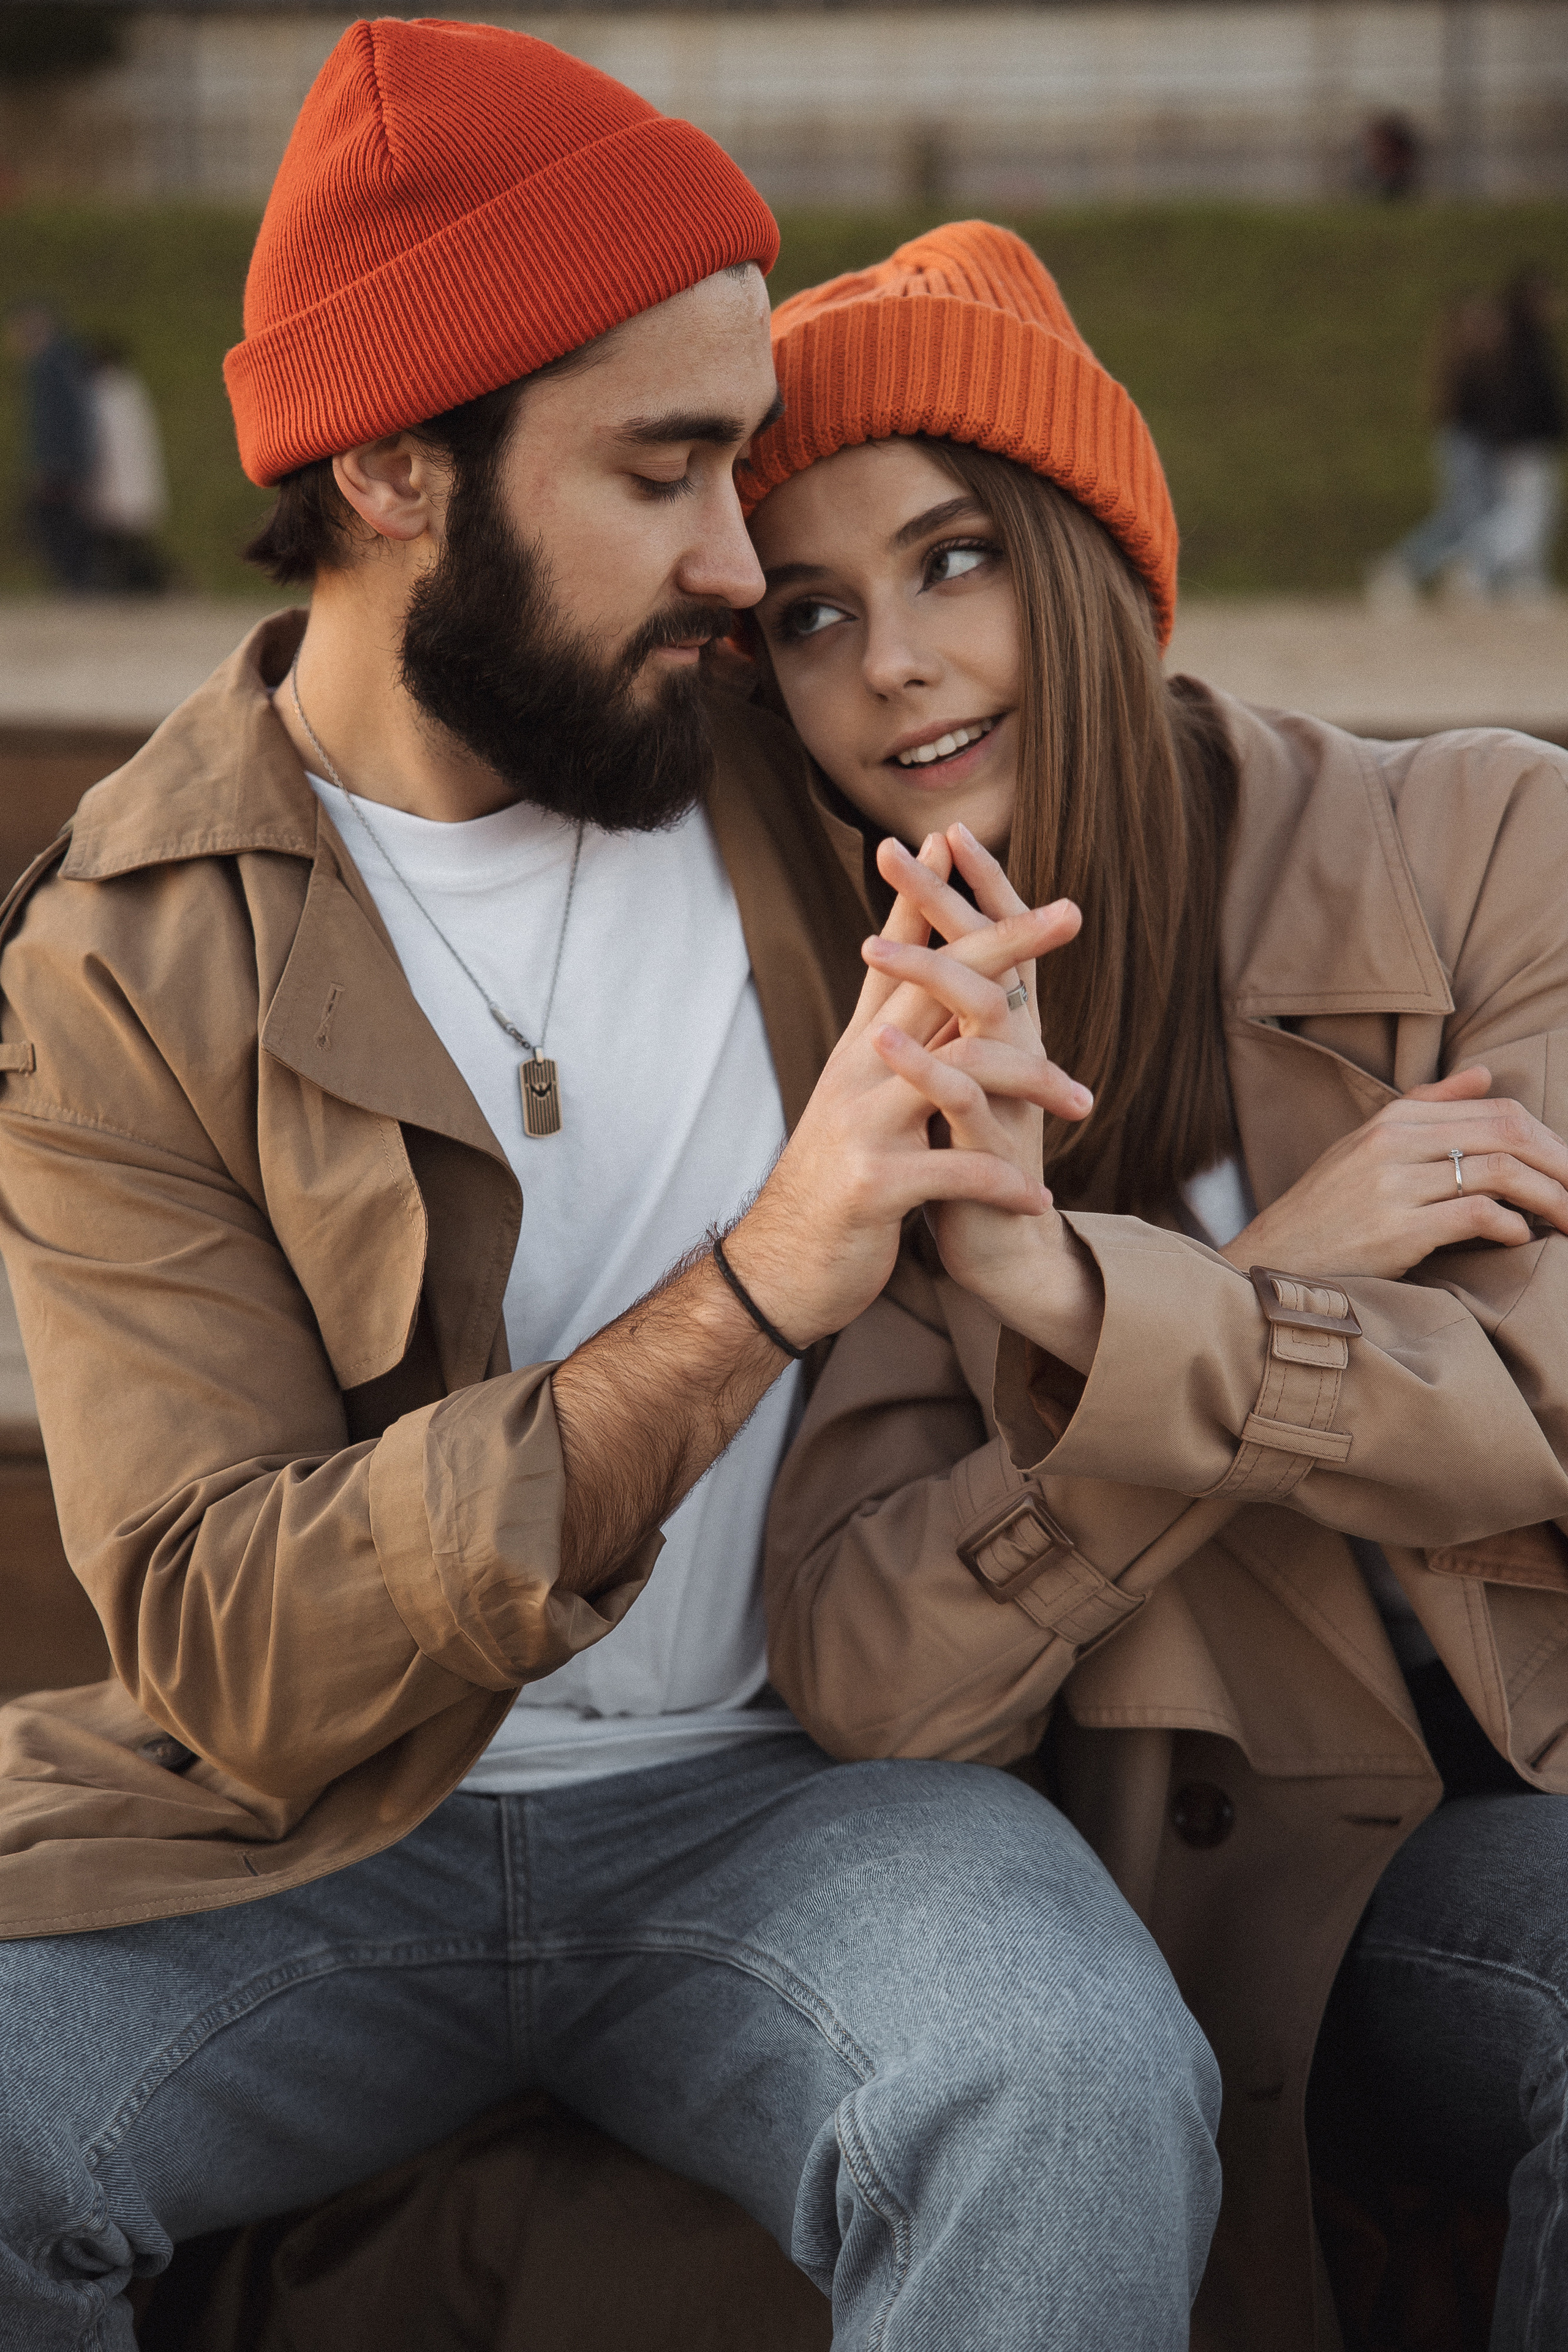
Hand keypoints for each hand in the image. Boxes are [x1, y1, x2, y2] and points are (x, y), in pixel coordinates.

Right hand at [725, 832, 1081, 1348]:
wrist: (782, 1267)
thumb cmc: (839, 1180)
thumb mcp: (861, 1098)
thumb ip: (890, 1038)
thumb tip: (916, 978)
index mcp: (864, 1049)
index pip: (898, 957)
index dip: (930, 898)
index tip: (961, 838)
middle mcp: (860, 1070)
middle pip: (935, 986)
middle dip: (1004, 944)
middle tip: (1070, 913)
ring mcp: (862, 1124)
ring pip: (958, 1075)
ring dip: (1033, 1083)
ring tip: (1084, 1105)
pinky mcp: (874, 1185)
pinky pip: (955, 1173)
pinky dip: (1004, 1184)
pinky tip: (1041, 1200)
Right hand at [1220, 1065, 1567, 1280]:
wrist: (1274, 1262)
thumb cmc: (1327, 1210)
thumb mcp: (1367, 1146)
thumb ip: (1427, 1106)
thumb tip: (1486, 1074)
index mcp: (1393, 1120)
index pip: (1495, 1109)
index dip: (1547, 1138)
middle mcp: (1393, 1143)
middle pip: (1506, 1133)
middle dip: (1561, 1164)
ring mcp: (1392, 1185)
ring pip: (1499, 1171)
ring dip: (1550, 1198)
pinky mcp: (1395, 1230)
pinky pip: (1474, 1214)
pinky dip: (1510, 1225)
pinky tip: (1521, 1238)